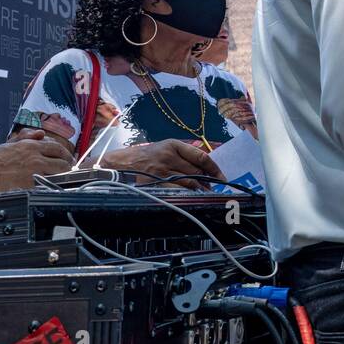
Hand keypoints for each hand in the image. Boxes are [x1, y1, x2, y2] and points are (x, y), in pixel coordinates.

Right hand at [0, 130, 72, 192]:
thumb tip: (40, 134)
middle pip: (62, 162)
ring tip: (61, 180)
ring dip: (62, 177)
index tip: (67, 159)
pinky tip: (48, 188)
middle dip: (67, 166)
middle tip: (68, 171)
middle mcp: (34, 157)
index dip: (66, 154)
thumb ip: (27, 138)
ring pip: (58, 174)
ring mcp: (33, 172)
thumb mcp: (8, 144)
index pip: (57, 148)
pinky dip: (50, 187)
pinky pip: (46, 186)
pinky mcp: (28, 186)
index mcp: (30, 146)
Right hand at [99, 139, 224, 188]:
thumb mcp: (165, 148)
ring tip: (204, 194)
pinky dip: (185, 195)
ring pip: (188, 182)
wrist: (121, 163)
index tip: (222, 177)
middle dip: (207, 182)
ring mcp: (161, 170)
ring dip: (199, 190)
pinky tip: (190, 198)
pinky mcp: (154, 182)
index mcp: (173, 145)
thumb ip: (184, 156)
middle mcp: (168, 156)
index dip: (214, 168)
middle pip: (196, 171)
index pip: (200, 156)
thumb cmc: (147, 156)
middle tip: (213, 188)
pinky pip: (175, 190)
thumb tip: (205, 170)